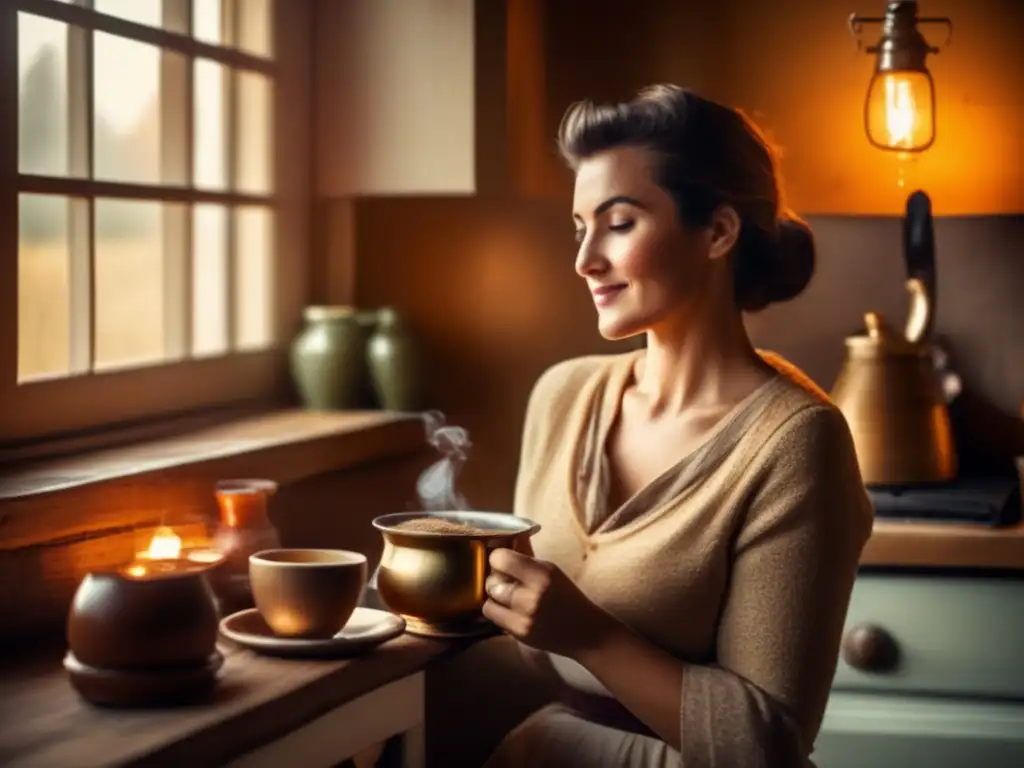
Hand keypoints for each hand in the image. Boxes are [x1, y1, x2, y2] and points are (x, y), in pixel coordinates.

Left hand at [483, 547, 613, 658]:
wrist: (585, 631)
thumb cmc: (567, 597)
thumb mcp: (551, 570)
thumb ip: (527, 554)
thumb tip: (511, 535)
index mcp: (542, 574)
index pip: (500, 558)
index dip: (498, 558)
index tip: (503, 561)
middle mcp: (532, 596)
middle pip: (491, 582)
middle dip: (496, 580)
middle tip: (506, 582)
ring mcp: (524, 618)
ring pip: (487, 603)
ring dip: (495, 599)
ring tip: (508, 598)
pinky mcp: (520, 635)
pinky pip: (494, 619)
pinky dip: (499, 614)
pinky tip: (512, 612)